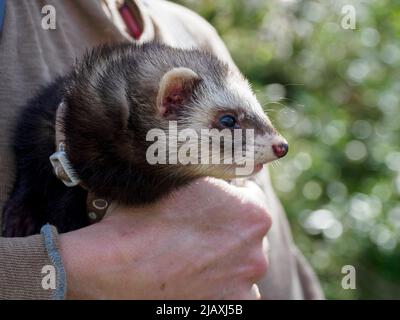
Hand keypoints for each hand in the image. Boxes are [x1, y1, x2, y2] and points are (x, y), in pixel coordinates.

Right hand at [59, 177, 270, 298]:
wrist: (112, 266)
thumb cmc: (142, 220)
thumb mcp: (180, 181)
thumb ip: (212, 177)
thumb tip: (224, 175)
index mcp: (251, 212)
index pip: (250, 196)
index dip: (227, 197)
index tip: (208, 204)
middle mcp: (257, 251)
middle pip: (246, 234)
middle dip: (227, 230)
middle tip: (195, 232)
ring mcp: (245, 284)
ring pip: (241, 264)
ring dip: (225, 260)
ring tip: (192, 257)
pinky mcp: (230, 307)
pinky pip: (234, 292)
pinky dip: (219, 286)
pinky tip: (194, 277)